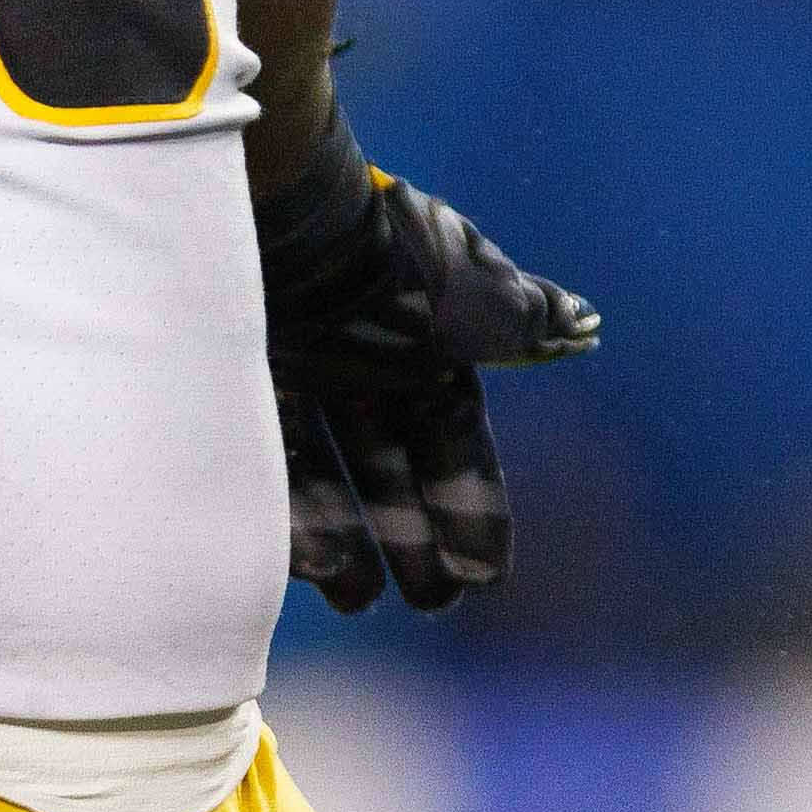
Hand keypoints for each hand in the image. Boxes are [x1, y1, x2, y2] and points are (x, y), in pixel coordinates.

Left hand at [254, 152, 594, 613]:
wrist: (285, 208)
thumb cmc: (387, 251)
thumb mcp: (470, 290)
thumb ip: (521, 318)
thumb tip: (584, 325)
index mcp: (419, 339)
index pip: (454, 437)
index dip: (472, 503)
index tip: (488, 575)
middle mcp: (356, 358)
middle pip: (389, 462)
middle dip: (412, 533)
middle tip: (430, 602)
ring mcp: (293, 369)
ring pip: (322, 471)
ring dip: (347, 538)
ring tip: (363, 599)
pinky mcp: (227, 378)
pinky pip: (257, 461)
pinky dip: (282, 513)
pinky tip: (307, 565)